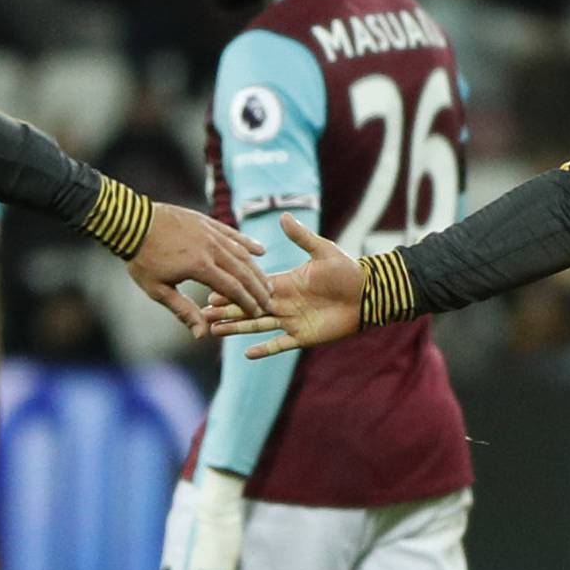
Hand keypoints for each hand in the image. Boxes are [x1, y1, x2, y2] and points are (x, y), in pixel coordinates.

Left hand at [130, 204, 268, 337]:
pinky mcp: (207, 222)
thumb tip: (202, 334)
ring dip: (257, 269)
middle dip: (259, 288)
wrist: (131, 222)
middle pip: (243, 271)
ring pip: (241, 253)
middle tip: (270, 301)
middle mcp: (211, 249)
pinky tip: (260, 251)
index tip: (258, 312)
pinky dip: (247, 243)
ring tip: (267, 282)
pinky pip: (233, 234)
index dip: (247, 302)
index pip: (232, 288)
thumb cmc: (142, 258)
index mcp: (200, 267)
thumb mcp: (158, 290)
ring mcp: (210, 233)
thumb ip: (183, 310)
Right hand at [209, 215, 364, 357]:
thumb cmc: (348, 272)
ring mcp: (292, 320)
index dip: (230, 288)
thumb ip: (301, 237)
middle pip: (246, 307)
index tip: (208, 290)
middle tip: (200, 313)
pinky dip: (265, 349)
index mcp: (285, 282)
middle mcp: (284, 302)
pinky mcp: (304, 337)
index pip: (250, 285)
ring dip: (236, 328)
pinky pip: (281, 344)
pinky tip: (247, 353)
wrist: (370, 295)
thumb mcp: (323, 251)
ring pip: (257, 326)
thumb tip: (283, 216)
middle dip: (224, 310)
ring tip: (213, 331)